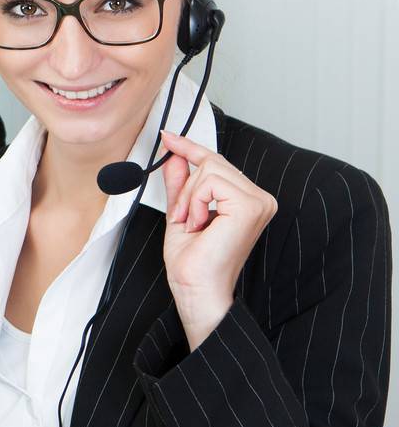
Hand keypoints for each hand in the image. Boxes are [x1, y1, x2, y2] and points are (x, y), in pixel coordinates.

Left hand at [160, 130, 277, 348]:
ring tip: (192, 224)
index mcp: (248, 200)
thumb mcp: (180, 213)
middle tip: (182, 216)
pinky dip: (195, 201)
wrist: (196, 289)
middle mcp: (260, 198)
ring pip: (209, 169)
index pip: (217, 164)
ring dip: (189, 197)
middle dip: (186, 188)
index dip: (190, 147)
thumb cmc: (192, 263)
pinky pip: (211, 181)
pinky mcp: (251, 205)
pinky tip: (198, 224)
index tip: (166, 137)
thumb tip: (174, 156)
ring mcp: (260, 201)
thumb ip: (180, 184)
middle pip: (212, 162)